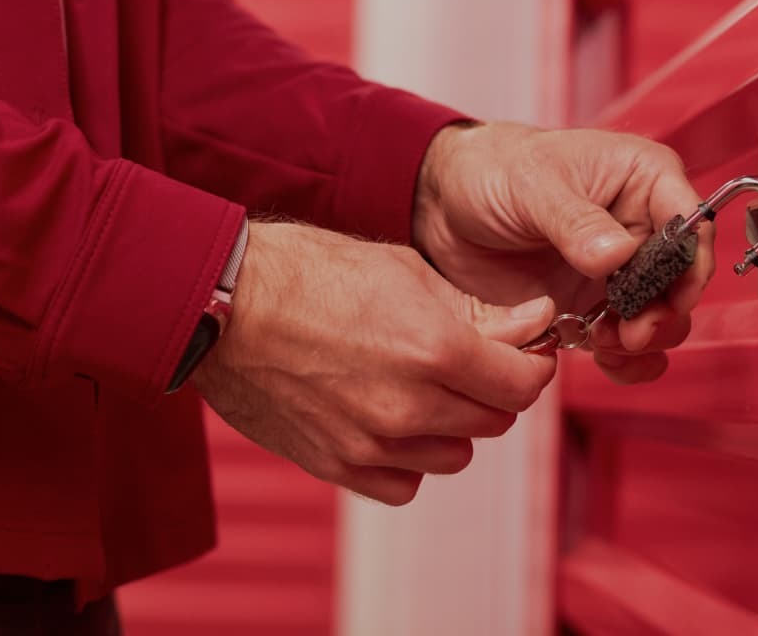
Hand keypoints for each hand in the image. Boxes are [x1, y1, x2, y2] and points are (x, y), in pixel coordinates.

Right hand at [191, 221, 557, 504]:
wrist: (222, 304)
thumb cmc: (308, 272)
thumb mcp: (405, 272)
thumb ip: (478, 309)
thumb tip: (536, 320)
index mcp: (435, 350)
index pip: (523, 386)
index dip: (531, 366)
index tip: (521, 353)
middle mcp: (409, 407)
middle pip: (494, 421)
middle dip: (492, 390)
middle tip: (469, 361)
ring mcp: (371, 444)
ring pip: (454, 456)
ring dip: (451, 427)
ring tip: (420, 386)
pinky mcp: (336, 466)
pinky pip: (403, 484)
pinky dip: (408, 460)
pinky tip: (388, 420)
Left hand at [411, 123, 713, 383]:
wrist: (442, 207)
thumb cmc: (493, 169)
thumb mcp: (533, 184)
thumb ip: (576, 220)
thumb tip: (618, 254)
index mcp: (642, 179)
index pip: (691, 222)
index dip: (690, 263)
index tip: (670, 294)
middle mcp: (640, 227)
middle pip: (683, 279)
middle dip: (666, 311)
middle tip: (634, 330)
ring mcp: (617, 272)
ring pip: (660, 317)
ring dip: (645, 339)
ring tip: (611, 341)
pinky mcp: (592, 308)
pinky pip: (625, 344)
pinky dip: (624, 360)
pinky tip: (604, 357)